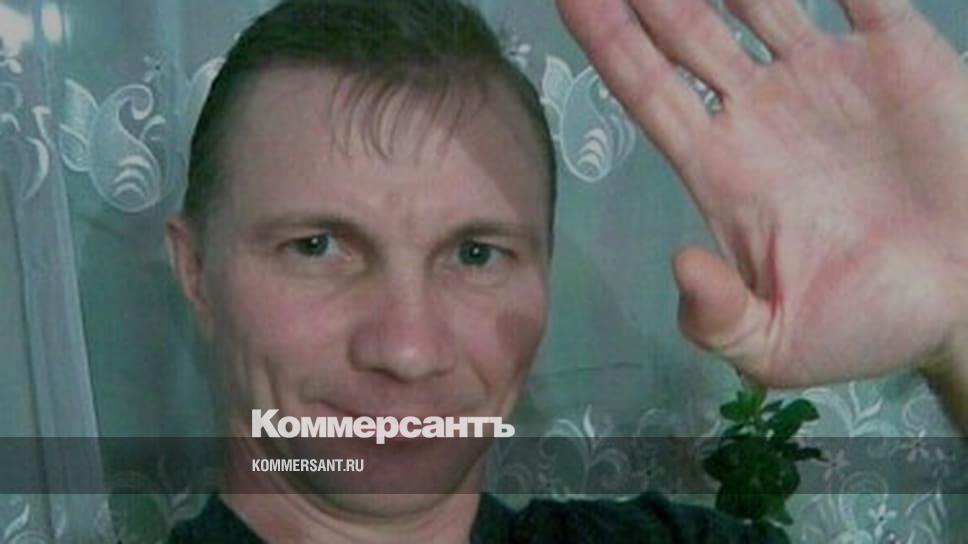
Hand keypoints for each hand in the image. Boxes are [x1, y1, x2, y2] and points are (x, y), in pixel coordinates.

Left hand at [557, 0, 967, 386]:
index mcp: (723, 168)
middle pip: (686, 32)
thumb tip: (677, 264)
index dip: (607, 42)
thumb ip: (717, 317)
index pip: (647, 90)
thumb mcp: (777, 345)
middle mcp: (759, 112)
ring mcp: (824, 79)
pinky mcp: (895, 55)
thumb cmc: (876, 324)